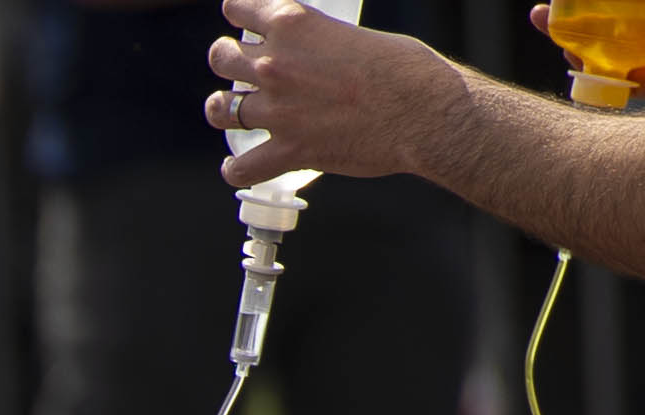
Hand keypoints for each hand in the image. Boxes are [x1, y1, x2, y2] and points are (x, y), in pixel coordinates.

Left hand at [208, 0, 459, 188]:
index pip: (241, 8)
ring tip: (225, 109)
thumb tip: (317, 57)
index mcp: (294, 25)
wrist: (423, 110)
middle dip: (225, 59)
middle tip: (232, 65)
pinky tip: (239, 164)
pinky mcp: (288, 151)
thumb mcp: (355, 36)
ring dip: (221, 109)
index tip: (240, 20)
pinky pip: (240, 168)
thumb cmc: (405, 69)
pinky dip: (236, 168)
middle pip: (222, 59)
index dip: (237, 12)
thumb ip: (322, 44)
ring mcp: (277, 110)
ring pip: (221, 110)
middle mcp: (275, 65)